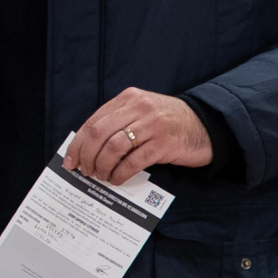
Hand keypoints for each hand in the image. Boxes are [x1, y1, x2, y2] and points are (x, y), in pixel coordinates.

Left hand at [63, 89, 211, 184]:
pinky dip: (120, 174)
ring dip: (103, 166)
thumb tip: (87, 148)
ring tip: (103, 175)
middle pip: (99, 134)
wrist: (207, 125)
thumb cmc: (169, 123)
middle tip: (86, 171)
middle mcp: (139, 107)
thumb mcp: (142, 113)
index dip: (78, 144)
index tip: (71, 161)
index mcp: (129, 98)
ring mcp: (152, 124)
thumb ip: (118, 123)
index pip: (93, 121)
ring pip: (113, 148)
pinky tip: (118, 179)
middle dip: (87, 157)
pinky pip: (133, 161)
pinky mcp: (164, 143)